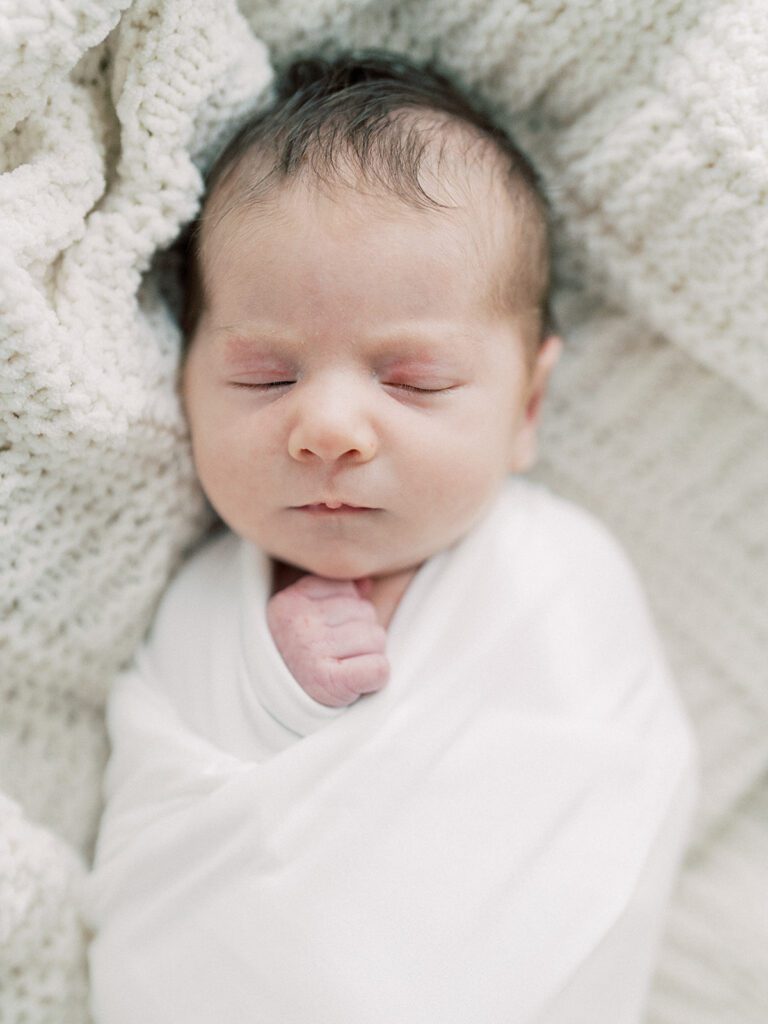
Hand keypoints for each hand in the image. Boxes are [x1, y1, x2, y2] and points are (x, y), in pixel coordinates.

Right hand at [266, 574, 388, 706]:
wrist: (277, 706)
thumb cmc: (300, 657)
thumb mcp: (306, 617)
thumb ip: (335, 594)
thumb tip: (366, 584)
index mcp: (291, 601)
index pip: (349, 589)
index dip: (348, 613)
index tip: (326, 634)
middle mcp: (300, 623)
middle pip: (367, 613)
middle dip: (361, 635)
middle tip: (336, 656)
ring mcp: (313, 651)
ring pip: (377, 638)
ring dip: (368, 656)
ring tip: (342, 667)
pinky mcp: (331, 681)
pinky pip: (379, 668)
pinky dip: (375, 678)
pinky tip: (353, 682)